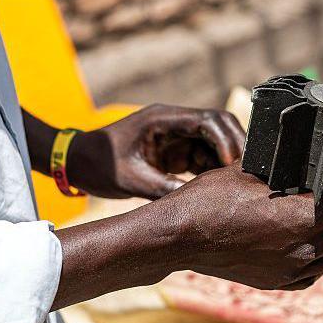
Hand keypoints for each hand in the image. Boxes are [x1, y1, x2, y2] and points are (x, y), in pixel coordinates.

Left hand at [67, 104, 245, 199]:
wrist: (79, 163)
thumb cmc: (99, 165)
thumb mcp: (132, 180)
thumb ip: (164, 188)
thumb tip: (196, 203)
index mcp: (162, 119)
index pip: (206, 120)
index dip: (225, 140)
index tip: (232, 163)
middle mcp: (174, 123)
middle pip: (218, 126)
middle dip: (234, 145)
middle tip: (243, 172)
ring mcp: (176, 136)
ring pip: (214, 141)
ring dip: (225, 159)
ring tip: (234, 184)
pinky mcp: (175, 151)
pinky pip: (203, 156)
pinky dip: (213, 170)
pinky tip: (218, 187)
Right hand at [156, 163, 322, 289]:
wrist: (179, 237)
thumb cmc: (211, 198)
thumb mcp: (250, 169)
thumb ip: (285, 164)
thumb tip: (304, 151)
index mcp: (305, 216)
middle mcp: (305, 247)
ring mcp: (292, 269)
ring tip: (315, 219)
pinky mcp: (278, 283)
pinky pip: (314, 274)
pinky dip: (315, 259)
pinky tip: (300, 242)